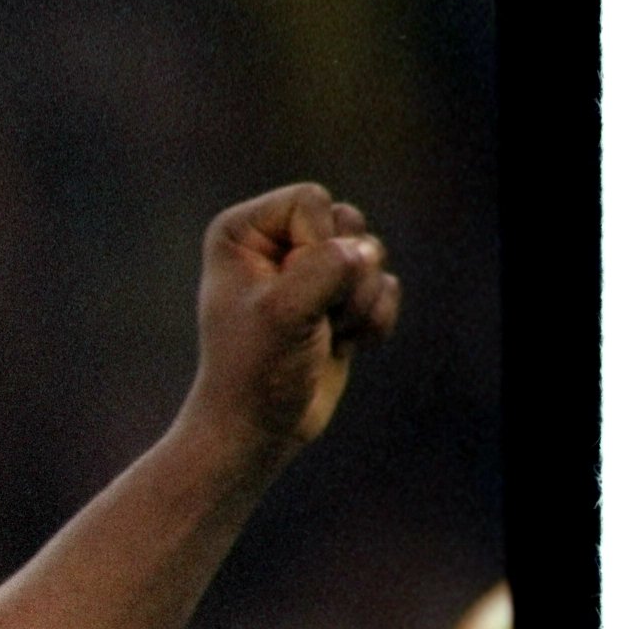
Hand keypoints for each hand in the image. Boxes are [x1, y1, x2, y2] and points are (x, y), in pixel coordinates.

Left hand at [186, 182, 403, 452]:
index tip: (284, 293)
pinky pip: (386, 286)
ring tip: (320, 333)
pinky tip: (341, 344)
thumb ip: (325, 269)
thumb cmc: (255, 370)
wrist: (259, 428)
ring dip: (357, 302)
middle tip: (308, 317)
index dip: (314, 246)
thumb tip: (364, 251)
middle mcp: (275, 240)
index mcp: (242, 230)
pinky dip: (373, 320)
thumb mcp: (283, 314)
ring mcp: (310, 268)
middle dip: (342, 276)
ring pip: (372, 254)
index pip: (312, 200)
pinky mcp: (340, 297)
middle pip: (349, 221)